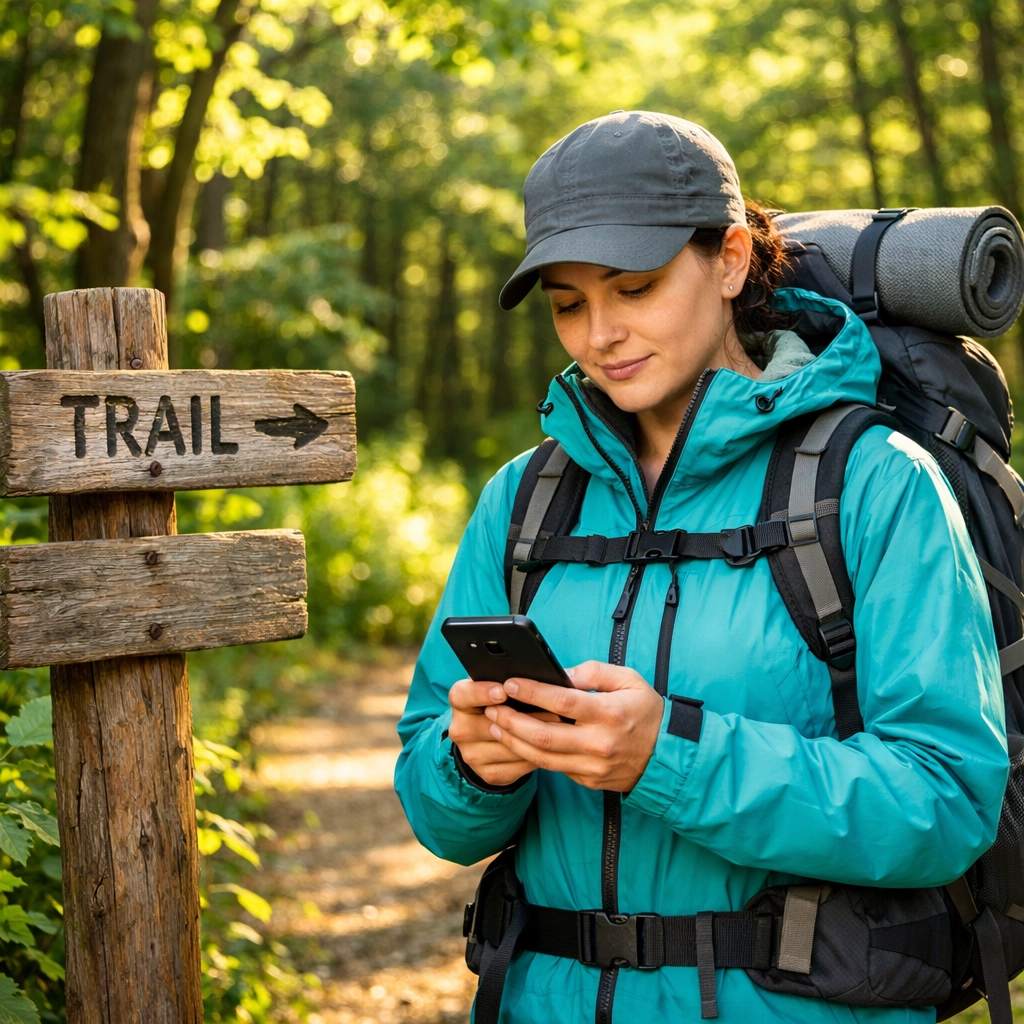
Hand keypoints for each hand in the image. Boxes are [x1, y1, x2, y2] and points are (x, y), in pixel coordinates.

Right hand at [447, 678, 556, 787]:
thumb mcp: (501, 687)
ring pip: (508, 747)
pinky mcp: (487, 774)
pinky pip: (517, 766)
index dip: (481, 693)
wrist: (490, 739)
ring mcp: (472, 755)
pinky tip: (550, 747)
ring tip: (559, 728)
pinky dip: (536, 756)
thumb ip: (513, 681)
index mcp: (460, 701)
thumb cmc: (503, 703)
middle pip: (490, 724)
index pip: (462, 695)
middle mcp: (460, 729)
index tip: (503, 691)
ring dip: (536, 738)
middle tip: (553, 710)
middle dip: (524, 717)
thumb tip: (542, 678)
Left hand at [483, 661, 664, 790]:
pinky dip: (531, 755)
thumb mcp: (629, 680)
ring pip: (542, 758)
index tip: (509, 683)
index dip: (532, 692)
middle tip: (491, 707)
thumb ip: (593, 673)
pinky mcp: (588, 780)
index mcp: (609, 714)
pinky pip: (554, 768)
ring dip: (513, 741)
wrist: (667, 755)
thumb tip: (559, 674)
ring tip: (494, 724)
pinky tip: (515, 741)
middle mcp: (599, 744)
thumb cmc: (646, 711)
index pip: (562, 703)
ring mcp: (593, 767)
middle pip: (543, 736)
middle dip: (511, 721)